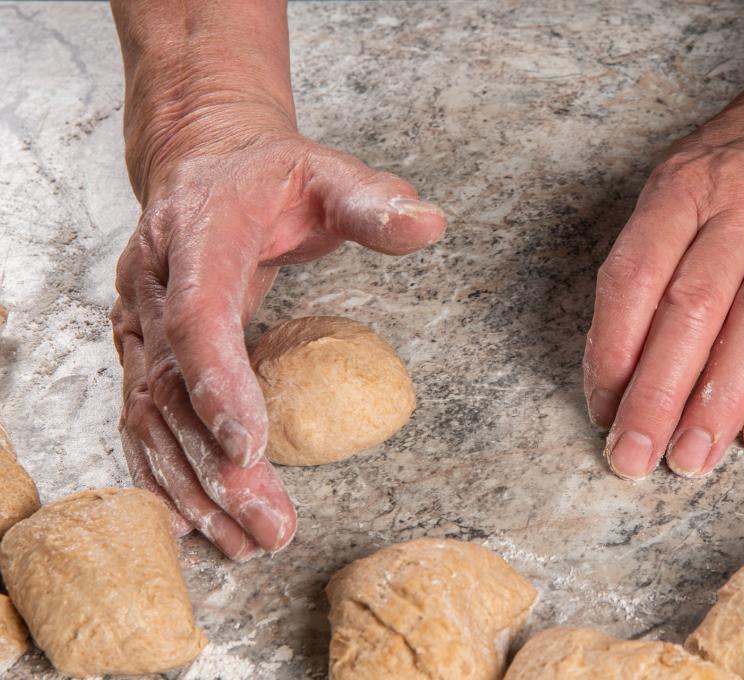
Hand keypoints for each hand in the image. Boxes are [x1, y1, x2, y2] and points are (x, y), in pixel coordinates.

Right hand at [111, 114, 445, 558]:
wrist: (203, 161)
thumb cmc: (271, 174)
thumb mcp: (328, 173)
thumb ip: (373, 202)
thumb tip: (429, 224)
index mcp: (199, 233)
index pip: (196, 312)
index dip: (217, 379)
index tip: (251, 444)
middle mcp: (153, 282)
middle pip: (171, 385)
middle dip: (216, 464)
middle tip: (270, 526)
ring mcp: (137, 320)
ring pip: (150, 415)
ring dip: (192, 484)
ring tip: (244, 542)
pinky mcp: (139, 349)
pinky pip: (141, 419)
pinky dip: (161, 473)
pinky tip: (189, 522)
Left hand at [583, 36, 743, 478]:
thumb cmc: (740, 165)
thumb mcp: (678, 186)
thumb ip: (647, 262)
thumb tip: (619, 365)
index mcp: (680, 191)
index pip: (632, 280)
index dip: (609, 353)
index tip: (599, 410)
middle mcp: (739, 210)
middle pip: (689, 312)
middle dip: (654, 396)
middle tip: (633, 458)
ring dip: (717, 404)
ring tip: (690, 459)